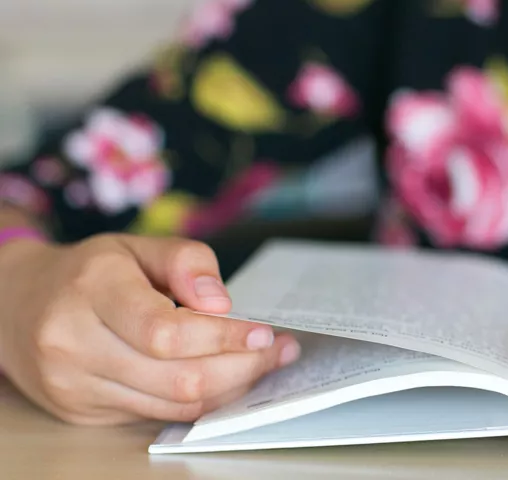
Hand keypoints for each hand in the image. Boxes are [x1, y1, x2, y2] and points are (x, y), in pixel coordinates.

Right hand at [0, 234, 299, 424]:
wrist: (16, 303)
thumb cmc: (90, 272)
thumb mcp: (137, 246)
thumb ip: (186, 260)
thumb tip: (222, 303)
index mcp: (92, 288)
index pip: (167, 331)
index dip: (225, 337)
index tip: (266, 332)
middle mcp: (74, 341)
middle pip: (177, 377)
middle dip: (241, 367)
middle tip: (278, 351)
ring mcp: (73, 383)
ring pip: (172, 404)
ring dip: (230, 387)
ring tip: (261, 363)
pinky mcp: (80, 411)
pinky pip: (157, 415)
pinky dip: (201, 400)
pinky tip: (225, 379)